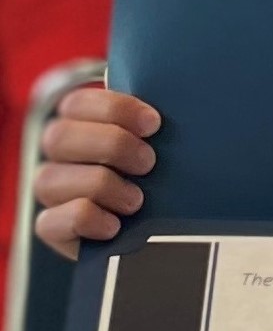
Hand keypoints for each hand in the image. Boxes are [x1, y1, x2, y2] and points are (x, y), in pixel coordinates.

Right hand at [33, 87, 160, 257]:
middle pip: (59, 137)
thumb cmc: (163, 171)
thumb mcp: (163, 142)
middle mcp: (59, 154)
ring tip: (136, 200)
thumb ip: (154, 123)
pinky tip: (115, 226)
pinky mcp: (52, 228)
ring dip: (101, 186)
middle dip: (110, 146)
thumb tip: (164, 104)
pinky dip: (86, 220)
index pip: (77, 103)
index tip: (154, 124)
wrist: (162, 224)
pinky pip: (50, 222)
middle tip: (149, 162)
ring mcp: (51, 191)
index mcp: (80, 121)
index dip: (115, 109)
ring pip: (50, 180)